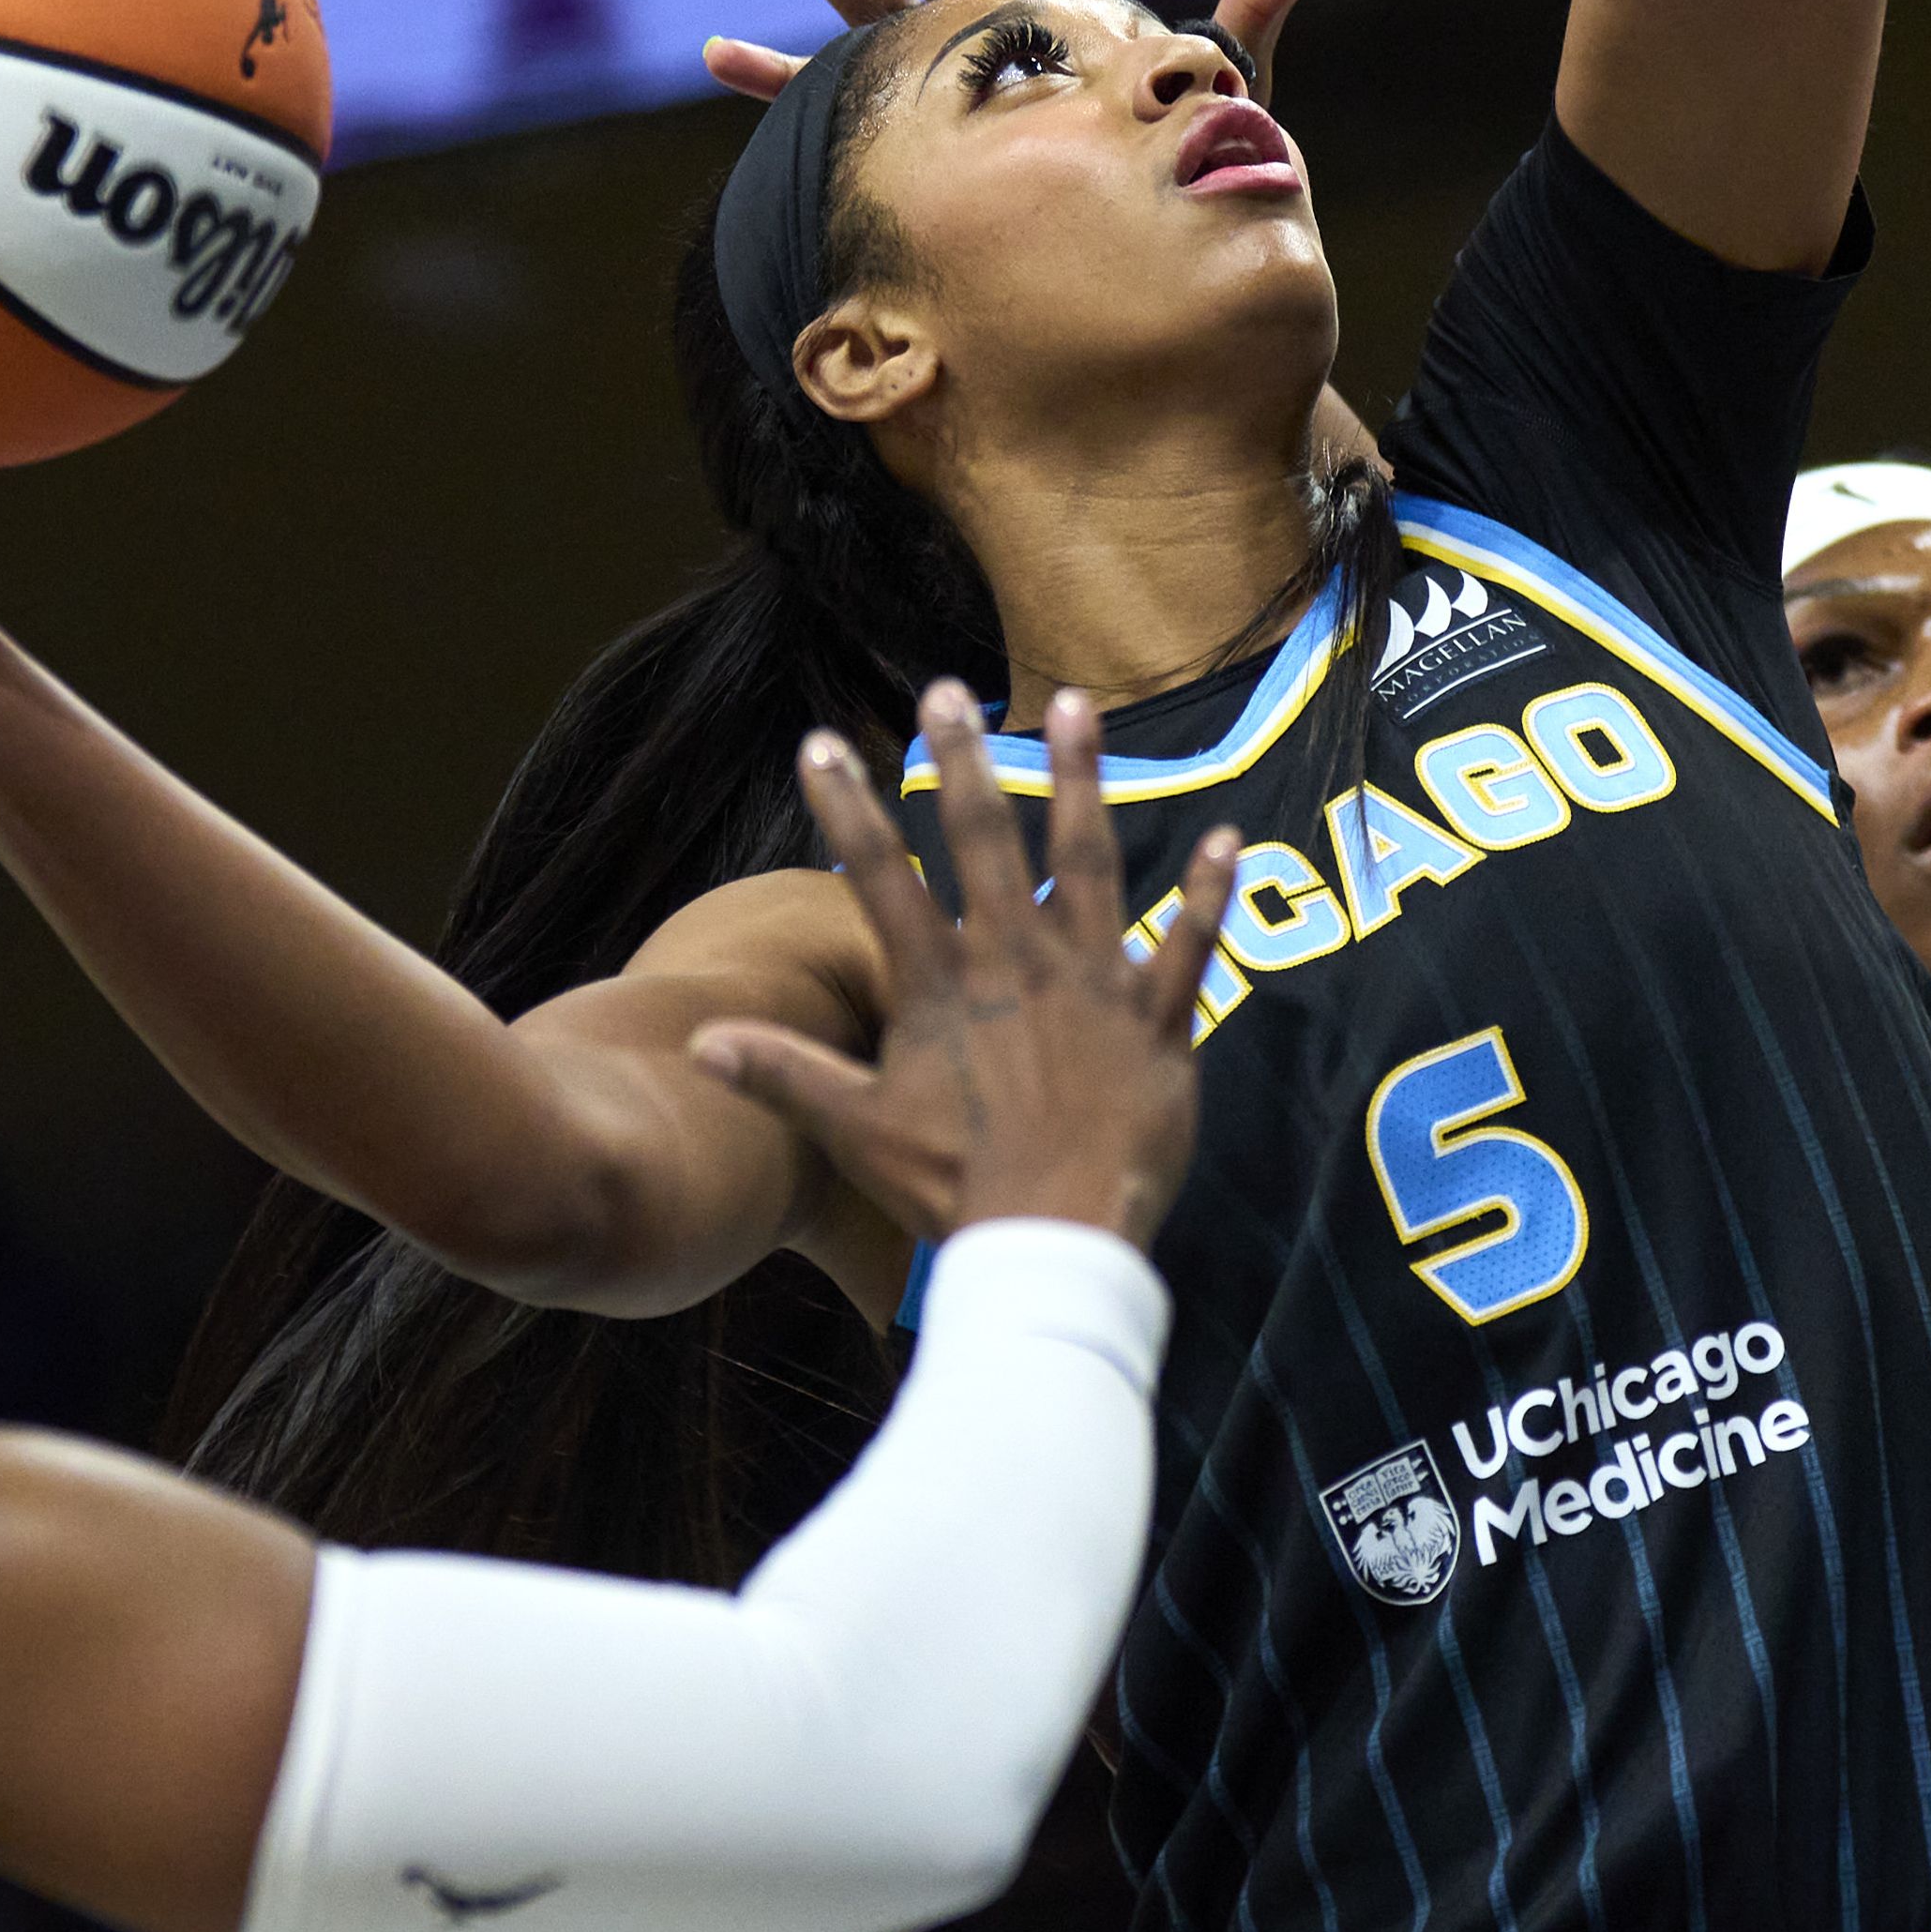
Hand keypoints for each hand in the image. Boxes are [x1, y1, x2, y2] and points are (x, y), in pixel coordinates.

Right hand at [692, 685, 1242, 1250]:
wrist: (1053, 1241)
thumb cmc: (953, 1188)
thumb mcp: (856, 1130)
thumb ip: (785, 1074)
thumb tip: (701, 1045)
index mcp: (941, 987)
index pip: (881, 880)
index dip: (847, 810)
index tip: (822, 743)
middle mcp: (1016, 965)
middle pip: (987, 843)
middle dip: (963, 762)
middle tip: (947, 690)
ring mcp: (1092, 985)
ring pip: (1090, 862)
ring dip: (1081, 781)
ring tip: (1076, 707)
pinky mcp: (1155, 1021)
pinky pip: (1190, 945)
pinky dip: (1209, 893)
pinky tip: (1229, 838)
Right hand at [702, 0, 1339, 103]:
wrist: (1132, 255)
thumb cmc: (1175, 156)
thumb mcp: (1221, 77)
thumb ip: (1257, 1)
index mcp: (1068, 21)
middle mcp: (998, 43)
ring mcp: (943, 85)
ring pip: (876, 19)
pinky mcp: (903, 138)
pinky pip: (828, 107)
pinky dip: (776, 82)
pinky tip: (719, 54)